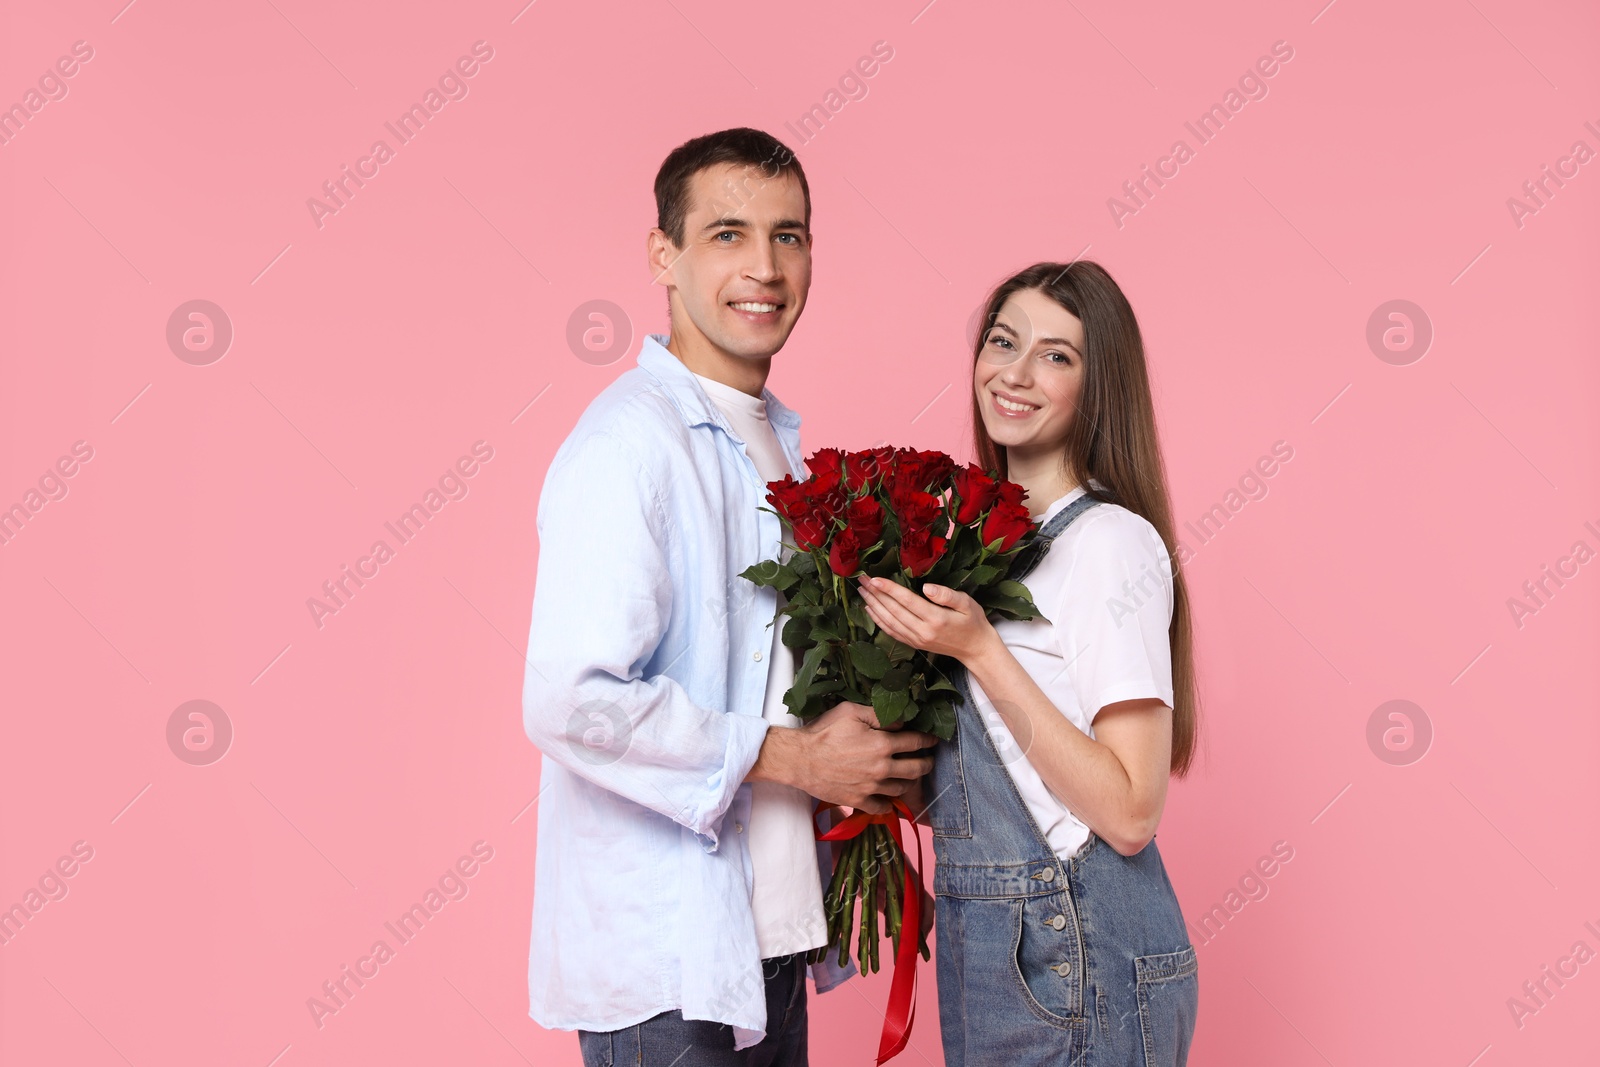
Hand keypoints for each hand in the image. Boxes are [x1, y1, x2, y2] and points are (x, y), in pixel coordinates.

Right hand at [767, 701, 936, 813]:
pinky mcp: (858, 800)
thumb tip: (900, 722)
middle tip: (928, 761)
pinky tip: (889, 801)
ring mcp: (871, 787)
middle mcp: (882, 768)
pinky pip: (881, 807)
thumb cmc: (824, 731)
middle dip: (926, 764)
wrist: (799, 759)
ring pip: (901, 789)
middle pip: (915, 769)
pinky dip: (888, 805)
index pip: (915, 742)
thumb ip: (878, 715)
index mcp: (882, 744)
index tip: (933, 740)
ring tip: (910, 778)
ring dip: (909, 783)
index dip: (927, 740)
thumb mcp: (851, 712)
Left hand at [857, 576, 997, 663]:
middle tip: (862, 579)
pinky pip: (892, 632)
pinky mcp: (914, 644)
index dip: (889, 589)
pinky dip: (878, 620)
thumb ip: (947, 595)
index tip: (874, 579)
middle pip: (893, 610)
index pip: (907, 601)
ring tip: (862, 591)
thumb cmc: (973, 622)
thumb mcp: (967, 603)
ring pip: (889, 622)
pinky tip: (870, 609)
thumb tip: (926, 588)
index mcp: (936, 619)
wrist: (976, 649)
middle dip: (876, 594)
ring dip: (873, 605)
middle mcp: (923, 631)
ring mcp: (916, 640)